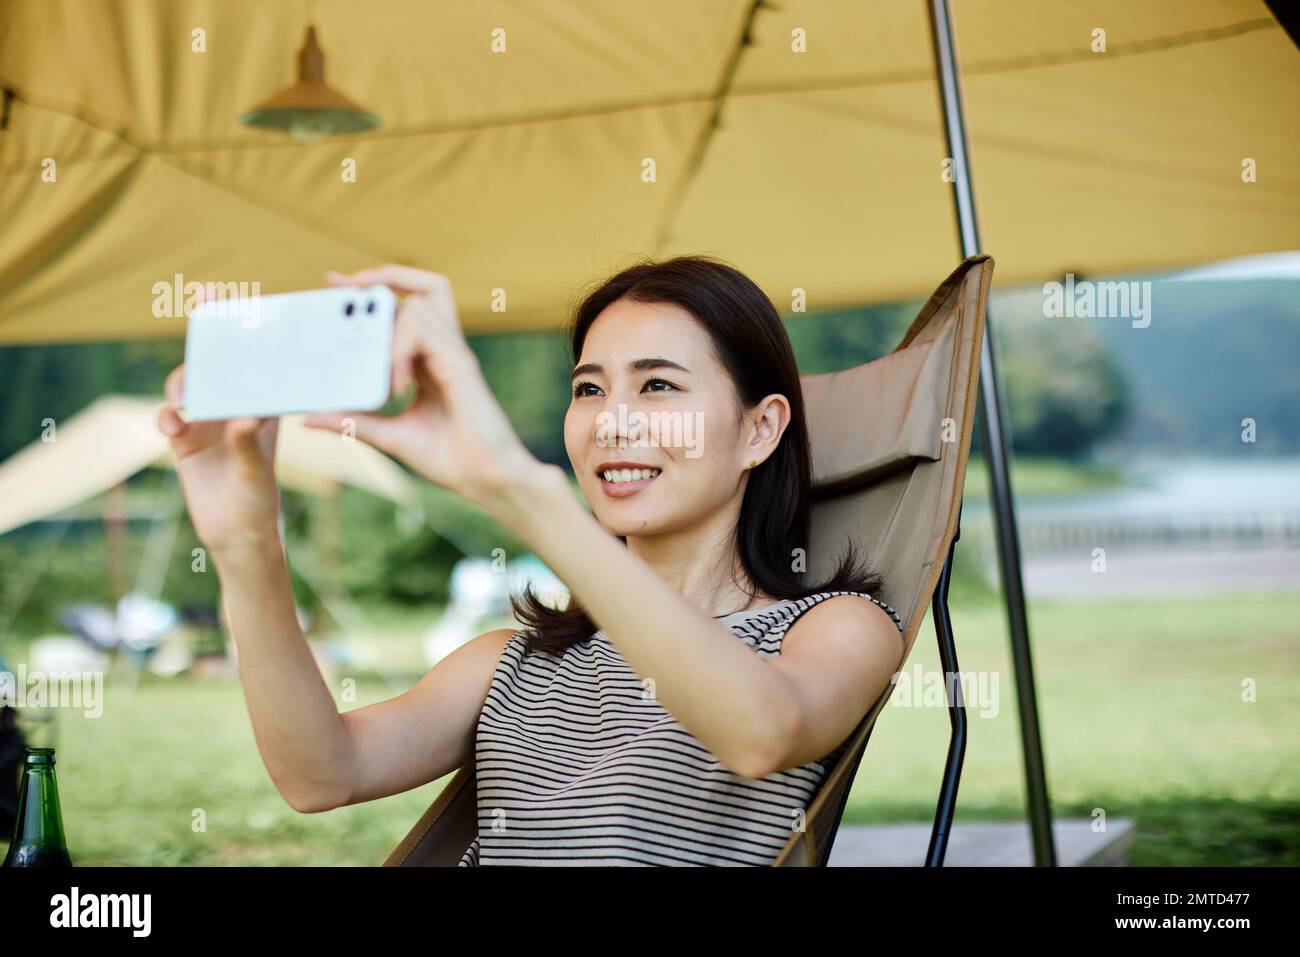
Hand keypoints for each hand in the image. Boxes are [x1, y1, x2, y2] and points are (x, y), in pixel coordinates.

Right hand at [157, 365, 281, 556]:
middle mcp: (233, 412)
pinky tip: (171, 424)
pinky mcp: (184, 441)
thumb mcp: (256, 472)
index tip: (231, 342)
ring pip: (189, 390)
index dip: (244, 354)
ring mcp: (207, 425)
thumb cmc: (257, 499)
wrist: (235, 532)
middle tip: (196, 368)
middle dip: (205, 364)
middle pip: (215, 375)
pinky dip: (166, 417)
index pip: (253, 374)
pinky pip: (169, 419)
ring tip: (180, 398)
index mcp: (261, 411)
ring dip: (181, 385)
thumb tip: (243, 420)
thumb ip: (247, 445)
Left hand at [304, 265, 542, 510]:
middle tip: (341, 285)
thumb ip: (354, 421)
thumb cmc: (450, 459)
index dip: (377, 287)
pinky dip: (400, 352)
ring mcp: (455, 354)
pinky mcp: (461, 366)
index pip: (408, 307)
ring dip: (389, 328)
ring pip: (420, 304)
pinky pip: (424, 333)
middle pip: (424, 287)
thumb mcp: (390, 436)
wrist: (487, 480)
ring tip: (380, 371)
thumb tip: (308, 418)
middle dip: (382, 277)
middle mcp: (446, 350)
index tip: (337, 284)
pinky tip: (397, 386)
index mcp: (431, 361)